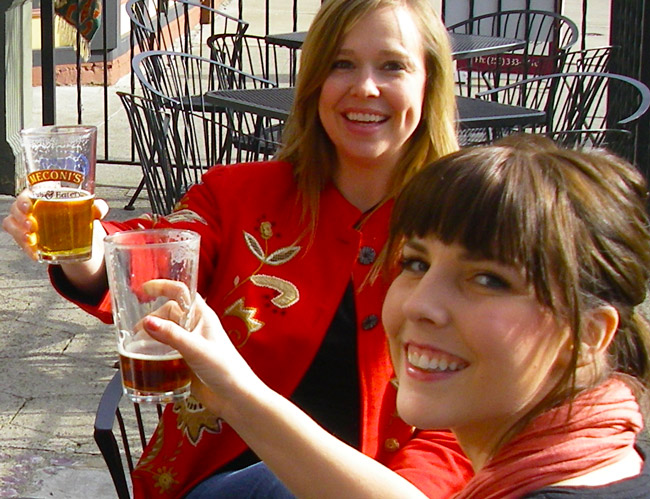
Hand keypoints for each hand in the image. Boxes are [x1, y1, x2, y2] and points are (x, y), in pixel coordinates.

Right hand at [2, 189, 108, 260]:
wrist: (75, 232)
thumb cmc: (77, 214)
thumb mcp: (89, 210)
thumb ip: (97, 207)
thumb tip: (99, 208)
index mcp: (44, 195)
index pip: (28, 192)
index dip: (24, 198)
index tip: (29, 206)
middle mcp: (31, 207)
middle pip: (16, 208)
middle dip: (20, 217)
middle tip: (32, 226)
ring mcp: (26, 222)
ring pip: (12, 224)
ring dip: (19, 233)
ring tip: (32, 239)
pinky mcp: (26, 237)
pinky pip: (19, 242)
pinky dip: (26, 248)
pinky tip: (35, 253)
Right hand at [141, 280, 260, 417]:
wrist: (234, 397)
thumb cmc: (226, 369)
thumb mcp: (196, 349)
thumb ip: (172, 335)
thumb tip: (147, 321)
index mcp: (202, 315)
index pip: (182, 292)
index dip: (164, 286)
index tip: (145, 288)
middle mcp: (194, 326)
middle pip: (167, 313)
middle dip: (151, 319)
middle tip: (136, 332)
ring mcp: (189, 343)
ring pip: (164, 332)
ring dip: (150, 336)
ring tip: (137, 347)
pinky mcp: (184, 359)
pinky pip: (164, 350)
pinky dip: (153, 352)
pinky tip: (144, 360)